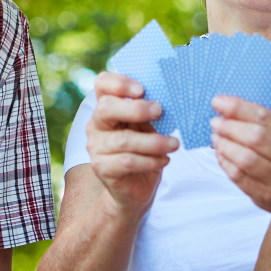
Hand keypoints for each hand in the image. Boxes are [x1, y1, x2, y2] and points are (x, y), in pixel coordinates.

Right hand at [87, 71, 177, 217]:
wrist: (136, 187)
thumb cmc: (145, 149)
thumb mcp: (149, 126)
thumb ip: (151, 111)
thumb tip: (171, 98)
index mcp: (107, 106)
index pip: (102, 84)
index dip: (120, 83)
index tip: (142, 89)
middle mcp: (96, 124)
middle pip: (106, 108)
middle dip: (136, 109)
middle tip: (160, 111)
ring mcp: (96, 147)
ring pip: (123, 140)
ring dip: (153, 141)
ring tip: (174, 143)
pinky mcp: (101, 168)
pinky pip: (127, 161)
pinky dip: (150, 160)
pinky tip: (164, 159)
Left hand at [210, 95, 270, 225]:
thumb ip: (267, 126)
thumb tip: (230, 111)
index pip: (265, 118)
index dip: (239, 108)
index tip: (219, 102)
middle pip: (255, 137)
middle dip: (230, 126)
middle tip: (216, 122)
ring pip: (246, 159)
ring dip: (225, 145)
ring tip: (216, 137)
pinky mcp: (265, 196)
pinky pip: (240, 178)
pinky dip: (225, 163)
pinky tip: (221, 154)